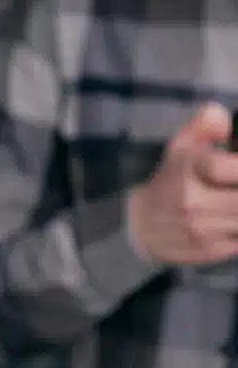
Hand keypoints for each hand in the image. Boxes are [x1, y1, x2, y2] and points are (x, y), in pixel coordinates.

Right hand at [128, 103, 237, 265]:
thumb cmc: (171, 182)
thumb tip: (221, 117)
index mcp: (184, 172)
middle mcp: (191, 203)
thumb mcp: (180, 148)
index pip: (222, 167)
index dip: (236, 168)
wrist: (141, 227)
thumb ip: (202, 126)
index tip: (234, 166)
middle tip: (234, 186)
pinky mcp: (210, 250)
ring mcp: (202, 230)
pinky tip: (230, 214)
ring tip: (230, 197)